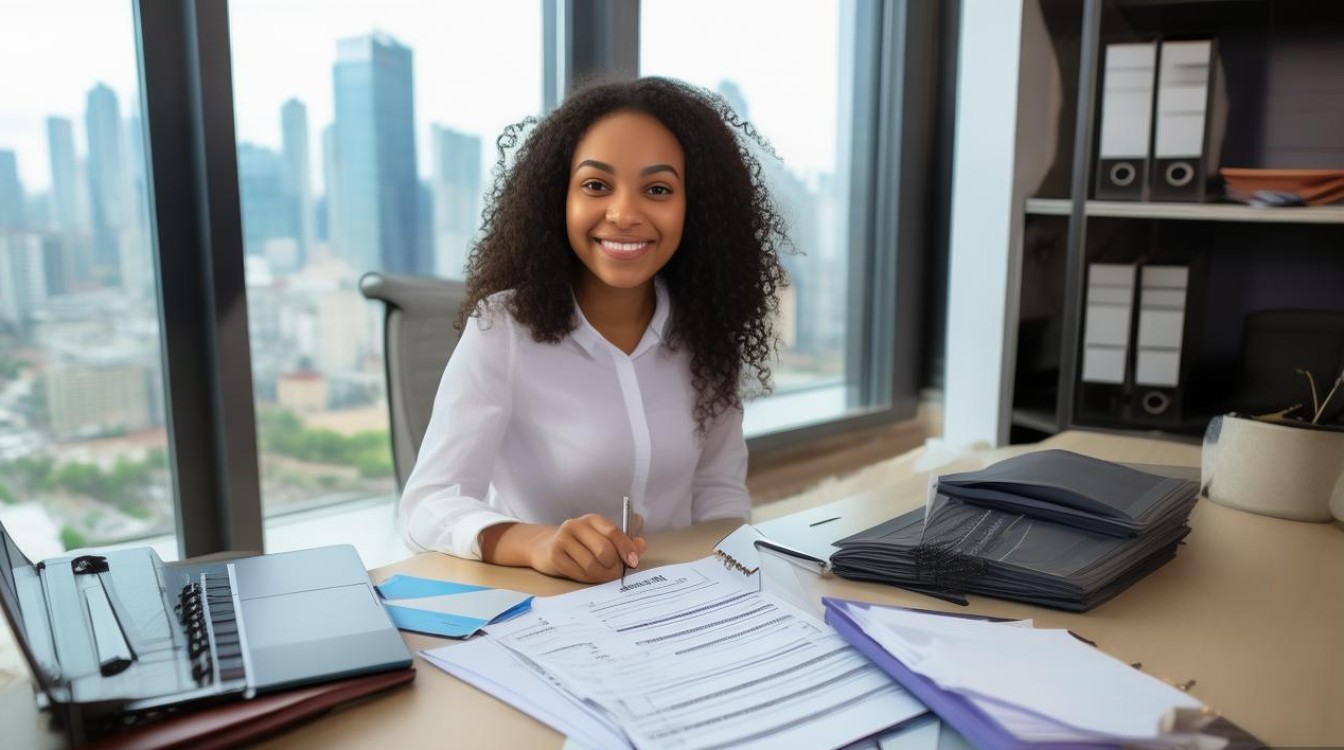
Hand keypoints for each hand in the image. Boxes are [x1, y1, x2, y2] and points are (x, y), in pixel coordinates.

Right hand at [531, 513, 647, 583]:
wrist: (544, 547)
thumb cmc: (579, 545)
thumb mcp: (601, 539)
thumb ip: (623, 543)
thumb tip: (642, 546)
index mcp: (593, 520)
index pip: (613, 532)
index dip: (626, 548)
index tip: (633, 562)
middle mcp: (577, 525)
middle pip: (604, 550)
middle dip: (613, 566)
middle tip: (615, 573)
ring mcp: (563, 538)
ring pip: (592, 564)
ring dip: (601, 575)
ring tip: (602, 575)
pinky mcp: (554, 554)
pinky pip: (579, 573)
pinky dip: (588, 578)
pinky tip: (587, 575)